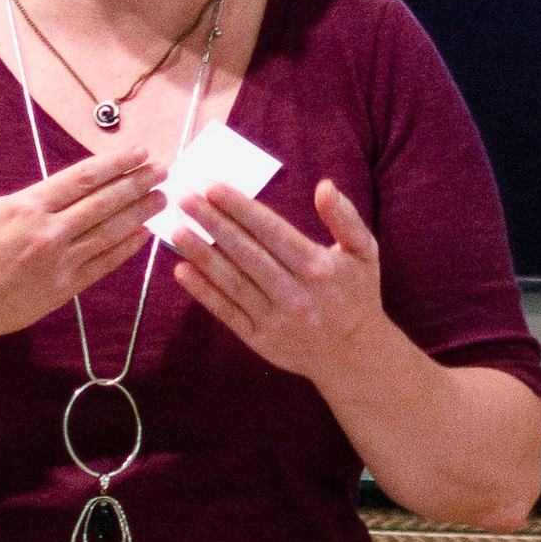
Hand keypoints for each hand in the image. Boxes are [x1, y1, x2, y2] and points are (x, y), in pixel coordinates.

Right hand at [0, 108, 163, 343]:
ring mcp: (60, 263)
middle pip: (104, 203)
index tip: (141, 153)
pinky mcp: (63, 289)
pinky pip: (102, 265)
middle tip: (165, 170)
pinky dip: (125, 249)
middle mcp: (49, 232)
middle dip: (138, 184)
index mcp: (27, 206)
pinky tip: (143, 236)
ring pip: (109, 233)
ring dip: (139, 214)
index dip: (116, 164)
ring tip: (163, 198)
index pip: (83, 178)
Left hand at [167, 177, 386, 388]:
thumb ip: (345, 218)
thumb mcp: (364, 252)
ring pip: (231, 281)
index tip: (212, 187)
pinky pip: (227, 312)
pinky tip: (181, 271)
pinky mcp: (260, 340)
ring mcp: (274, 319)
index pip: (270, 230)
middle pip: (245, 252)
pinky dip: (203, 293)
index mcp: (317, 267)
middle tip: (184, 198)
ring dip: (201, 254)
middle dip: (212, 223)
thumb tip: (324, 186)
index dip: (239, 207)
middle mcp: (294, 293)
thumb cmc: (357, 295)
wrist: (355, 355)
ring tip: (176, 229)